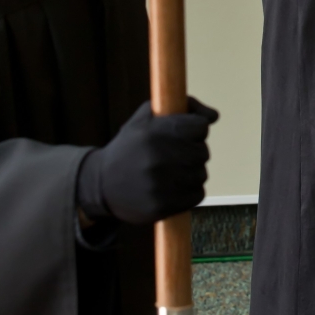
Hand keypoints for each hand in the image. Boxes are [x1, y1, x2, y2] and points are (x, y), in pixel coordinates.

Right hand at [76, 98, 216, 224]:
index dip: (195, 130)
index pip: (201, 126)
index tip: (184, 135)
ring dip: (191, 173)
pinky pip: (197, 195)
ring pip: (201, 174)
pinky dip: (189, 192)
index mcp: (154, 132)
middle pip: (203, 152)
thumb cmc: (130, 147)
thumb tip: (213, 116)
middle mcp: (158, 157)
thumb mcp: (146, 117)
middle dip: (193, 152)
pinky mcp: (162, 206)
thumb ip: (183, 108)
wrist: (100, 183)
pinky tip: (173, 187)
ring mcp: (160, 184)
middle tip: (175, 155)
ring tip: (171, 172)